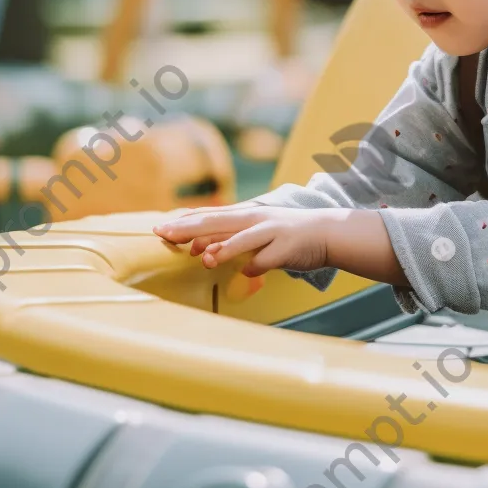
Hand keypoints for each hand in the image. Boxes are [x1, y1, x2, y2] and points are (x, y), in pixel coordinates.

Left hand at [152, 204, 328, 277]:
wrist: (327, 232)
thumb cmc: (287, 233)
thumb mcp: (257, 230)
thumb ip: (232, 238)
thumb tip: (201, 250)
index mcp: (247, 215)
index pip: (210, 216)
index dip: (185, 221)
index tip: (159, 228)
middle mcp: (256, 219)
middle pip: (218, 222)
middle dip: (190, 228)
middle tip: (164, 234)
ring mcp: (272, 231)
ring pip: (243, 238)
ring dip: (224, 247)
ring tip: (203, 257)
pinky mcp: (286, 247)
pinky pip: (266, 260)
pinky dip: (256, 266)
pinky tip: (247, 273)